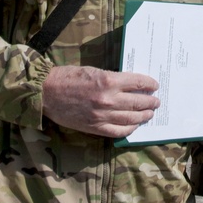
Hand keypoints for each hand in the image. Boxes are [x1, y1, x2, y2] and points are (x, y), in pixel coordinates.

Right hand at [42, 66, 158, 137]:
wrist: (46, 93)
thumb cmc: (68, 77)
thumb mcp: (94, 70)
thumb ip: (113, 78)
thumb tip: (130, 85)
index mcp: (108, 81)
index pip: (137, 83)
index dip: (149, 84)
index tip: (155, 85)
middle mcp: (108, 99)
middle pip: (137, 102)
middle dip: (150, 102)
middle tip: (156, 101)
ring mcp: (102, 116)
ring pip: (130, 118)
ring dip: (143, 116)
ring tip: (150, 113)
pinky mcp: (95, 128)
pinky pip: (118, 131)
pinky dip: (129, 129)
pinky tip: (134, 125)